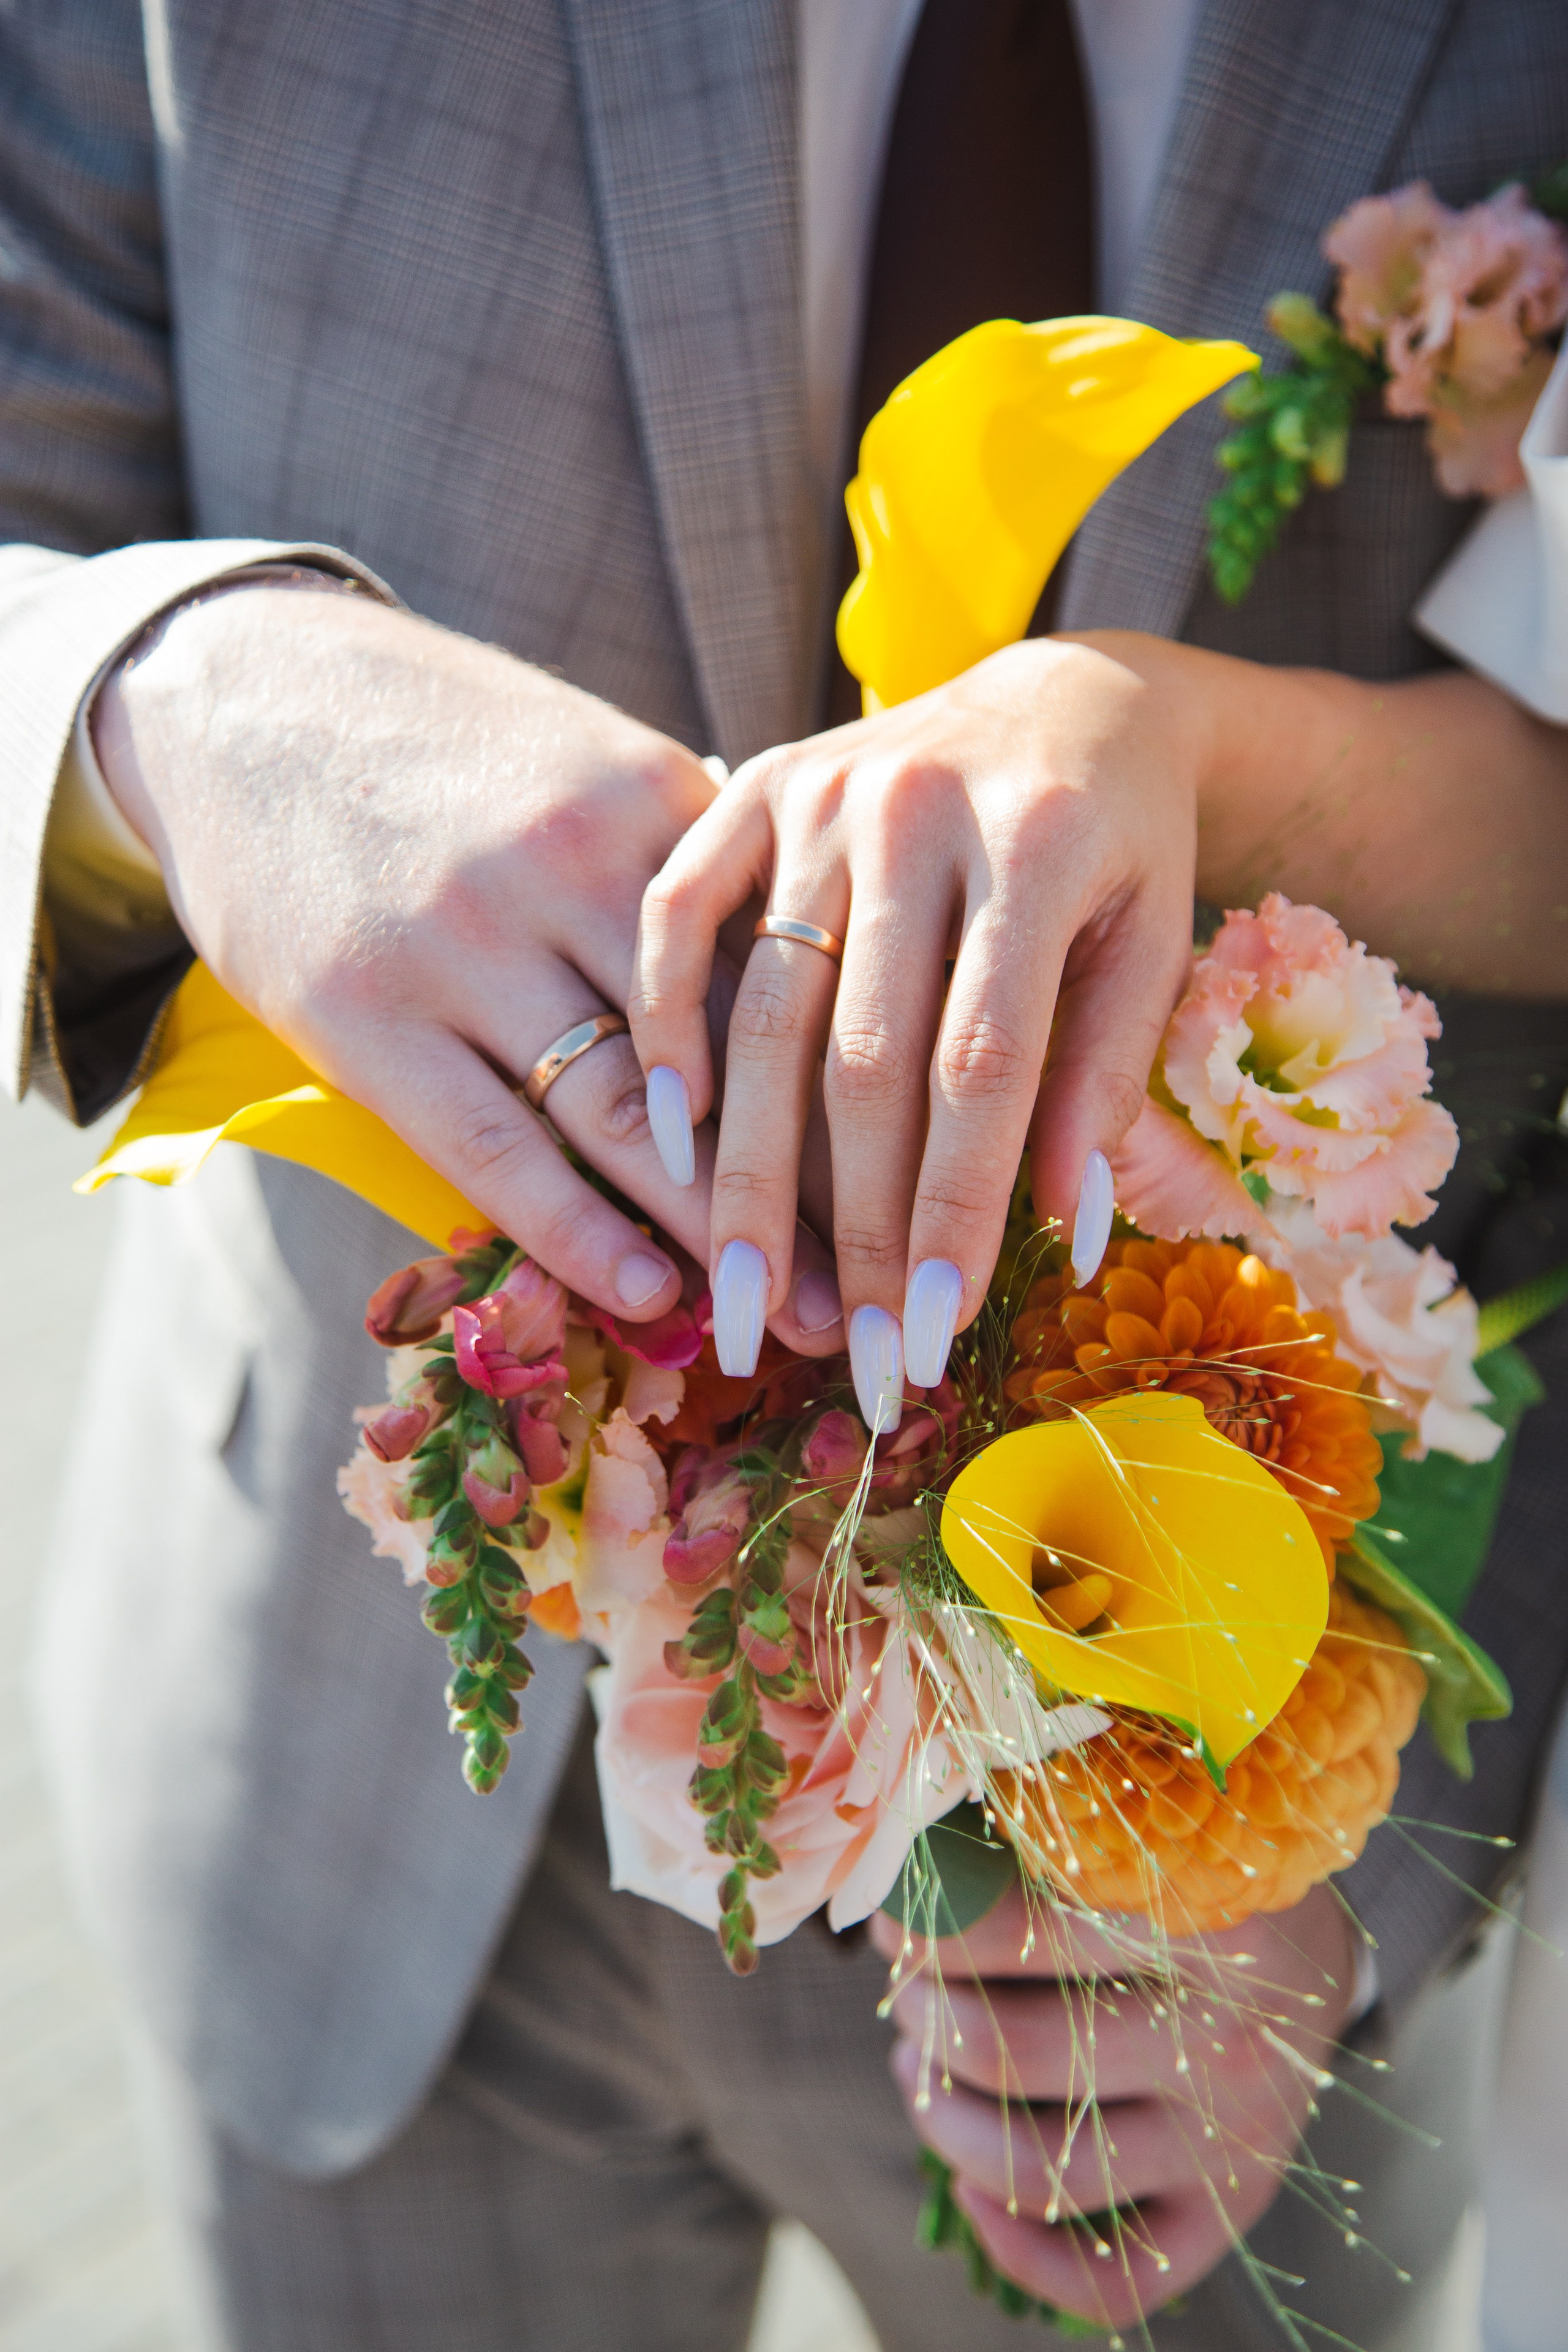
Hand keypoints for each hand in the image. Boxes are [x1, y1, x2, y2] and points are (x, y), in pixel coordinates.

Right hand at [94, 581, 842, 1345]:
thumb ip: (700, 855)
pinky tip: (651, 1293)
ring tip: (807, 1320)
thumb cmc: (449, 744)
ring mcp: (464, 947)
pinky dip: (578, 1230)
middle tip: (899, 1286)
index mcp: (653, 802)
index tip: (939, 1177)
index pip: (792, 968)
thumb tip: (824, 946)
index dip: (873, 1086)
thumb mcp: (593, 757)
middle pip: (732, 1056)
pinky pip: (496, 1146)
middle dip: (825, 1187)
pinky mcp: (366, 1016)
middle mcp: (569, 872)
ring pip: (628, 1116)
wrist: (246, 691)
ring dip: (726, 1233)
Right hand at [627, 635, 1201, 1408]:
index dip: (954, 1205)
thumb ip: (1107, 1075)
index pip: (984, 1063)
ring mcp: (823, 791)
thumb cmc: (1122, 846)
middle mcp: (920, 810)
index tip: (930, 1329)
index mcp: (1039, 847)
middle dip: (849, 1222)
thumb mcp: (1152, 942)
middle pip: (863, 1054)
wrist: (1067, 696)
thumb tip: (1061, 1231)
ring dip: (743, 1166)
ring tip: (735, 1293)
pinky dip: (668, 1024)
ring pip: (764, 1005)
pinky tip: (667, 1136)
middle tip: (836, 1352)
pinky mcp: (753, 783)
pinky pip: (680, 911)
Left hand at [869, 1881, 1356, 2328]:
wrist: (1315, 1953)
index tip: (903, 1915)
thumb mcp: (1128, 1838)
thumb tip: (910, 1879)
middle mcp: (1223, 2036)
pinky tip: (968, 2187)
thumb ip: (1028, 1848)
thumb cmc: (1186, 1881)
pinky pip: (1114, 2282)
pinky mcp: (1233, 2212)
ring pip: (1044, 2168)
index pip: (1020, 1933)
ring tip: (919, 2066)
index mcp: (1199, 1918)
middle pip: (1015, 2053)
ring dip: (944, 2121)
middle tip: (909, 1988)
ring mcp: (1230, 2138)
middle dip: (927, 2019)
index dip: (933, 1930)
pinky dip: (1019, 2252)